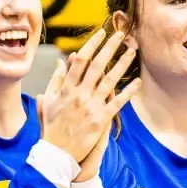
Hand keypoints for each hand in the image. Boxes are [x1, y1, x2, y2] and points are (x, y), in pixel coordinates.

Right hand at [38, 30, 139, 170]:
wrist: (57, 154)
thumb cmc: (51, 127)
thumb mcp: (48, 101)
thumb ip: (55, 80)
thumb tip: (61, 62)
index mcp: (66, 89)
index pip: (81, 60)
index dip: (92, 44)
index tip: (101, 33)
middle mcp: (80, 95)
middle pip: (98, 65)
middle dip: (110, 47)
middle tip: (122, 34)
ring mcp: (92, 107)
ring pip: (110, 80)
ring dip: (122, 64)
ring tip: (132, 51)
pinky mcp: (101, 120)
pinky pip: (118, 103)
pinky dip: (129, 92)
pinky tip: (138, 82)